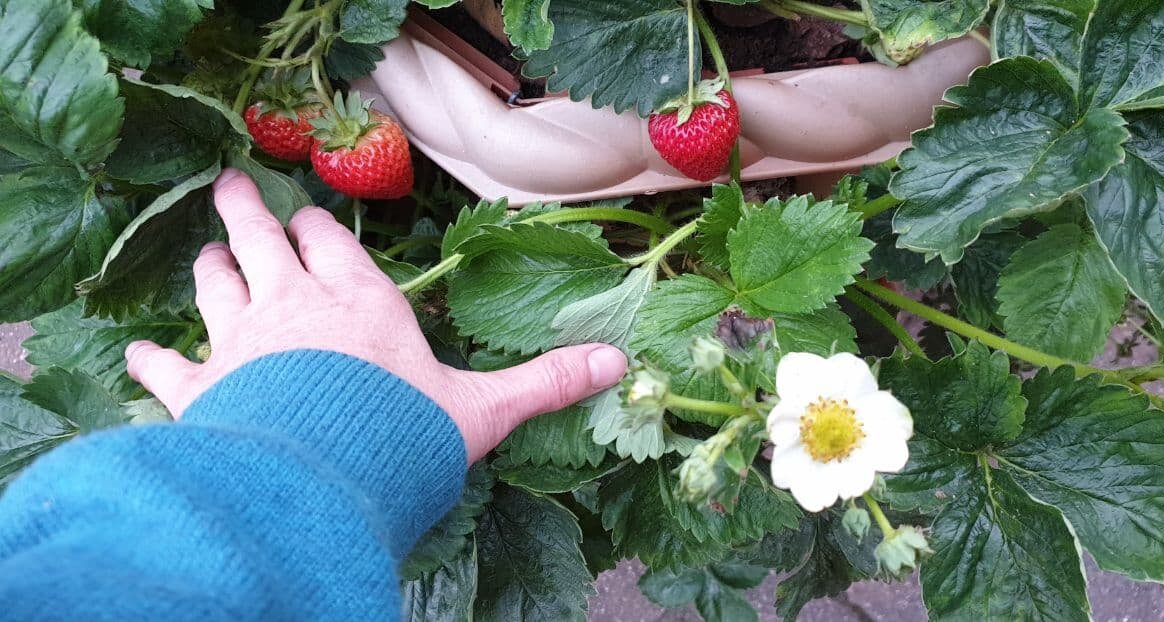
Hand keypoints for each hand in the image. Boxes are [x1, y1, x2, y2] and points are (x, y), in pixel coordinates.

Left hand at [125, 168, 627, 462]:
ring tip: (206, 252)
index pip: (327, 242)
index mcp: (357, 302)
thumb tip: (617, 364)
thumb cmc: (401, 436)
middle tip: (231, 191)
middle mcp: (292, 306)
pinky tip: (141, 353)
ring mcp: (239, 343)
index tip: (307, 216)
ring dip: (208, 266)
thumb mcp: (483, 411)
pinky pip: (166, 365)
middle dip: (244, 214)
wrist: (319, 482)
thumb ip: (543, 383)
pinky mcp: (201, 389)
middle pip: (258, 241)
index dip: (314, 226)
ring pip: (212, 285)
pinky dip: (153, 357)